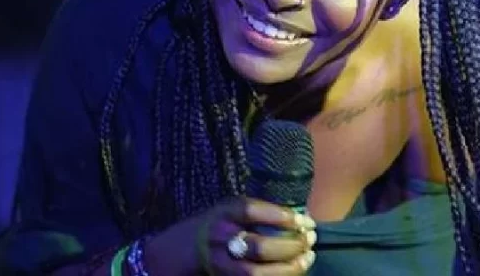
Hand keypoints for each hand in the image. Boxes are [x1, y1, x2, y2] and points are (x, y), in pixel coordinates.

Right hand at [147, 197, 316, 275]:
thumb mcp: (227, 211)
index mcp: (223, 212)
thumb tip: (296, 218)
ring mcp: (219, 262)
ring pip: (256, 272)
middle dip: (289, 246)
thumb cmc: (207, 226)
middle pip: (258, 245)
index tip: (305, 221)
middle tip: (310, 241)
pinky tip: (292, 272)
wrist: (169, 253)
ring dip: (287, 268)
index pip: (253, 211)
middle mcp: (219, 236)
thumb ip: (254, 214)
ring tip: (307, 259)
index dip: (281, 217)